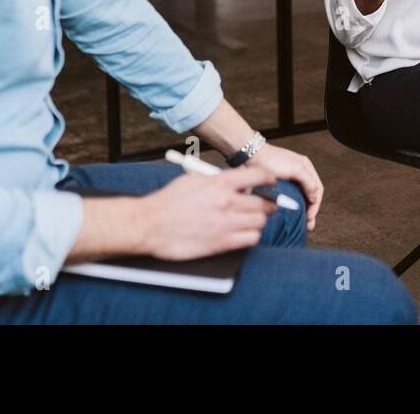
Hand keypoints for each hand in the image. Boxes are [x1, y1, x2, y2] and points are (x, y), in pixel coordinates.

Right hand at [139, 164, 276, 259]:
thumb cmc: (168, 201)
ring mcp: (226, 223)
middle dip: (267, 203)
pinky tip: (244, 233)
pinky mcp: (222, 243)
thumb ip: (218, 180)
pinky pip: (251, 239)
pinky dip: (251, 236)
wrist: (150, 225)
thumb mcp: (194, 180)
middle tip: (265, 205)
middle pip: (264, 202)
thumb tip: (237, 181)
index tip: (269, 183)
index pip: (259, 176)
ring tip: (251, 220)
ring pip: (260, 222)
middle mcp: (227, 201)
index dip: (268, 179)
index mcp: (221, 182)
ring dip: (258, 221)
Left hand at [249, 143, 323, 231]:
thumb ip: (309, 182)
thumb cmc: (273, 160)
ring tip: (301, 225)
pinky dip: (291, 208)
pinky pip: (288, 199)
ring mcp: (288, 181)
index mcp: (306, 168)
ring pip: (299, 199)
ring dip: (302, 212)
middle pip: (310, 195)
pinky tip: (289, 216)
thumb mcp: (296, 169)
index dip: (316, 205)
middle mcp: (299, 174)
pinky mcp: (278, 186)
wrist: (250, 157)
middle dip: (310, 211)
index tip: (310, 217)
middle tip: (308, 226)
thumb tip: (314, 198)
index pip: (317, 189)